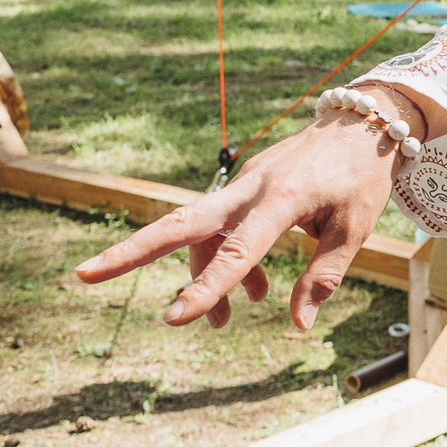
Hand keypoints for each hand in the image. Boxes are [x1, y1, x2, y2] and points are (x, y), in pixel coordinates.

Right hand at [74, 110, 399, 329]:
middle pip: (183, 222)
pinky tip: (252, 291)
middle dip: (132, 251)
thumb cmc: (362, 176)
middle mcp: (251, 187)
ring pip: (200, 231)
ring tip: (218, 322)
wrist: (363, 122)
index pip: (238, 250)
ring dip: (200, 276)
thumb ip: (324, 275)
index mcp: (282, 198)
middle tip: (84, 275)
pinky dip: (226, 260)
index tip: (174, 318)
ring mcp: (243, 184)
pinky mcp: (245, 186)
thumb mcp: (356, 227)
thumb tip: (297, 324)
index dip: (207, 287)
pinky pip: (220, 227)